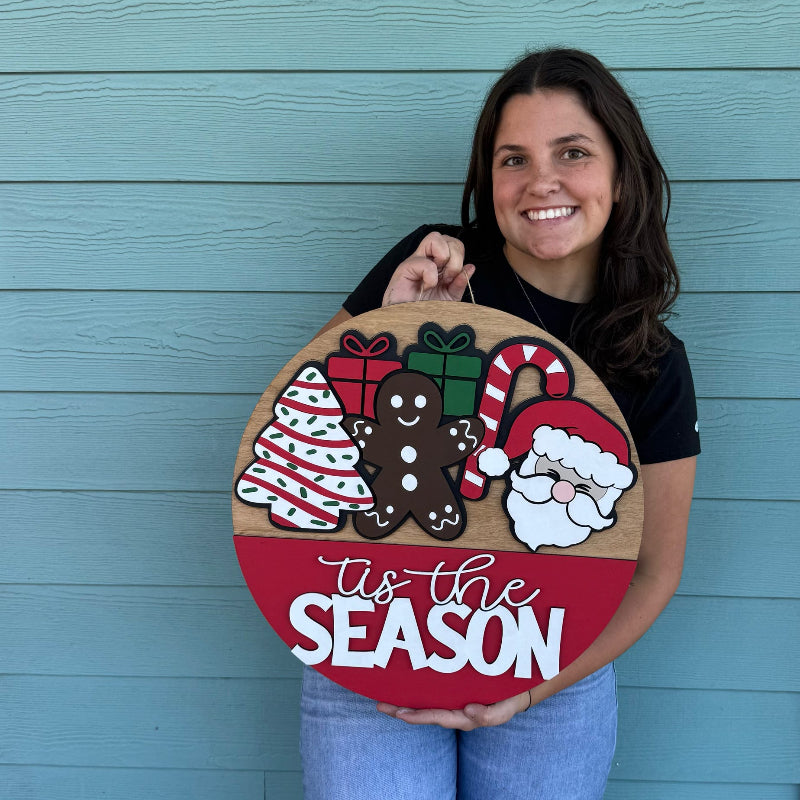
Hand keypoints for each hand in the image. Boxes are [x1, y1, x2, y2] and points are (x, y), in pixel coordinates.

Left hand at [376, 689, 530, 729]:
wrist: (515, 687)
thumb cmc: (507, 700)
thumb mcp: (503, 710)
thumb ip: (489, 715)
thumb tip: (468, 710)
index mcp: (462, 716)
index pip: (436, 716)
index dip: (417, 716)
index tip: (399, 713)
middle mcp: (453, 708)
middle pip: (423, 711)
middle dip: (401, 710)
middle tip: (380, 705)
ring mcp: (451, 697)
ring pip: (424, 700)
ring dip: (404, 699)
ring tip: (384, 695)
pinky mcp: (452, 686)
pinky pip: (431, 689)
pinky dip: (416, 686)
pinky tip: (402, 678)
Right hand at [382, 231, 475, 306]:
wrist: (409, 325)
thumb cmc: (424, 311)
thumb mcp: (449, 298)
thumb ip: (460, 283)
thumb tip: (471, 267)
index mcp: (438, 264)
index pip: (454, 244)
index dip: (459, 257)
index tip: (454, 278)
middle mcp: (427, 258)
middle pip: (447, 238)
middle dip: (455, 257)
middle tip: (448, 278)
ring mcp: (416, 261)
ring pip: (435, 238)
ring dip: (444, 259)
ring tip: (439, 279)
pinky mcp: (405, 268)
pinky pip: (425, 262)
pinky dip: (431, 276)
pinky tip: (427, 287)